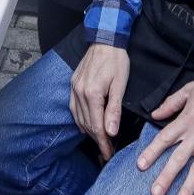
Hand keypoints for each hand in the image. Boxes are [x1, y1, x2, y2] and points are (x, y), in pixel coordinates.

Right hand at [69, 43, 129, 161]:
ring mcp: (74, 88)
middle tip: (107, 151)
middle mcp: (79, 92)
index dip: (103, 143)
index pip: (96, 126)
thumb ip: (114, 110)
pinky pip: (74, 108)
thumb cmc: (116, 61)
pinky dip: (81, 119)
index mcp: (92, 94)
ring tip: (100, 140)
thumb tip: (111, 132)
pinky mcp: (73, 84)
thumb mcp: (120, 85)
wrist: (105, 40)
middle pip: (86, 124)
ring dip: (89, 131)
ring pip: (78, 118)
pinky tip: (88, 124)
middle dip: (97, 140)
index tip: (108, 154)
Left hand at [138, 73, 193, 194]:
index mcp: (186, 121)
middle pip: (178, 161)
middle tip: (155, 194)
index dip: (152, 152)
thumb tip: (154, 113)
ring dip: (188, 190)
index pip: (164, 139)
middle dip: (166, 178)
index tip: (140, 165)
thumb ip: (171, 103)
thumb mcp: (190, 89)